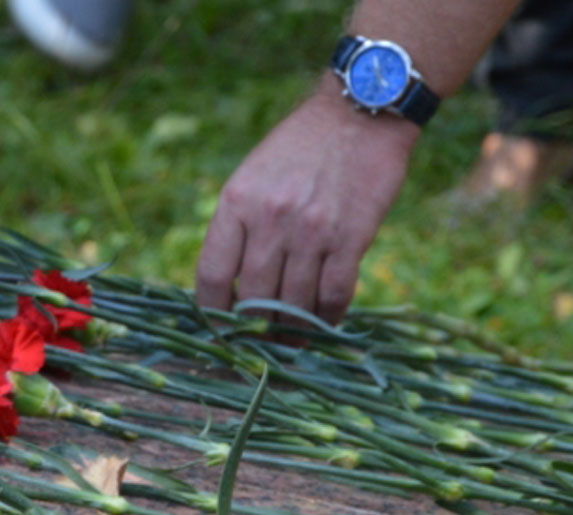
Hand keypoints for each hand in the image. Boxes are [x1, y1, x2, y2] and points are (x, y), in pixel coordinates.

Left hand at [195, 86, 419, 325]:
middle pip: (253, 299)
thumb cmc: (300, 147)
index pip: (212, 275)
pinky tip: (323, 324)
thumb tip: (226, 284)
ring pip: (293, 304)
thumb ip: (238, 225)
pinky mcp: (351, 238)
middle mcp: (270, 220)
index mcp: (236, 203)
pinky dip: (327, 318)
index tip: (218, 328)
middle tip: (258, 343)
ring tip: (289, 342)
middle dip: (253, 329)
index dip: (212, 313)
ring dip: (291, 331)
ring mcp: (312, 231)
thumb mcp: (252, 176)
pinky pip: (334, 295)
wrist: (360, 112)